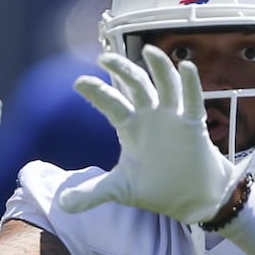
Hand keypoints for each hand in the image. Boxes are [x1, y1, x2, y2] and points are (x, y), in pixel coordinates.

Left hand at [60, 45, 248, 223]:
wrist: (193, 200)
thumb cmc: (158, 187)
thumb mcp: (121, 189)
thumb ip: (92, 193)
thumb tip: (61, 204)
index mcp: (131, 127)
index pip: (112, 103)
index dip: (97, 92)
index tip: (79, 83)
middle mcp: (151, 116)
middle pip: (136, 85)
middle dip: (122, 70)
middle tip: (104, 58)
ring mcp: (173, 118)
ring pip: (166, 85)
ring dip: (160, 68)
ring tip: (150, 50)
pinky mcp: (194, 125)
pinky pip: (193, 100)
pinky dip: (190, 84)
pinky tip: (186, 67)